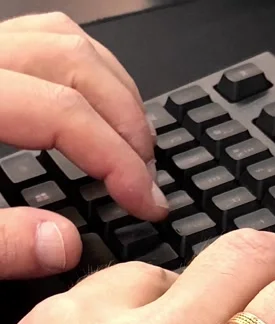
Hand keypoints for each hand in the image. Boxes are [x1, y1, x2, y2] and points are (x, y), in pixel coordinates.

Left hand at [0, 12, 167, 279]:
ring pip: (63, 40)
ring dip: (110, 88)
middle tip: (146, 176)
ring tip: (131, 142)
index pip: (64, 114)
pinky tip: (91, 113)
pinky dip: (81, 74)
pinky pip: (41, 41)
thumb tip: (61, 245)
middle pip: (74, 63)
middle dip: (125, 121)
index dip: (117, 161)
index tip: (147, 204)